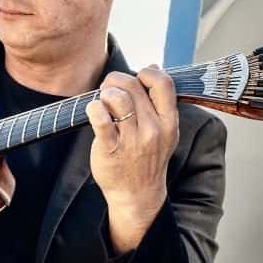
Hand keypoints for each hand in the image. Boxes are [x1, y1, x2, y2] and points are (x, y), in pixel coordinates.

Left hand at [86, 66, 178, 252]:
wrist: (136, 194)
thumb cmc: (146, 159)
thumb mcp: (163, 131)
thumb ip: (159, 101)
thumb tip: (154, 67)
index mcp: (168, 122)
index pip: (164, 84)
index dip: (146, 73)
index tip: (136, 79)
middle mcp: (152, 129)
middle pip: (133, 86)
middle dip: (116, 81)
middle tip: (109, 89)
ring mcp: (132, 139)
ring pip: (117, 97)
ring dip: (105, 93)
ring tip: (103, 101)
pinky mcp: (110, 147)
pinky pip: (99, 117)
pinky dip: (93, 108)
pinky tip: (94, 112)